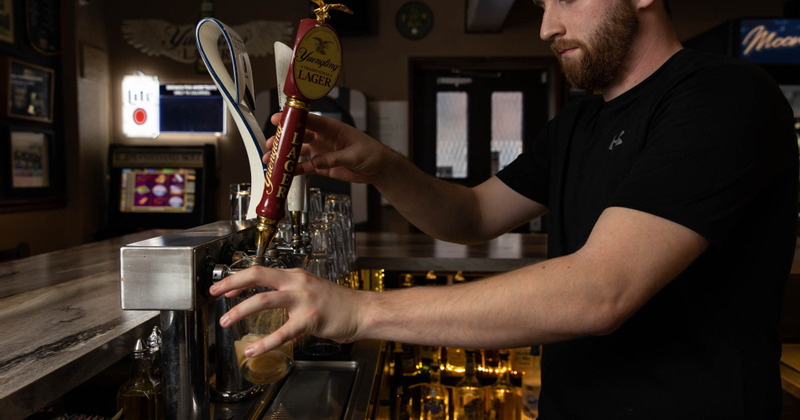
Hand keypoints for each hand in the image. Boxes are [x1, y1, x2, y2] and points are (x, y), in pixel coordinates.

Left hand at [209, 266, 364, 357]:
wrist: (362, 311)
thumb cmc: (339, 304)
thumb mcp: (311, 294)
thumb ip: (291, 303)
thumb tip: (276, 320)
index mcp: (295, 276)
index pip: (262, 271)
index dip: (239, 278)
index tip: (225, 288)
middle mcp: (297, 282)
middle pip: (257, 275)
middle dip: (232, 283)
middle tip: (214, 293)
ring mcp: (303, 299)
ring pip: (264, 299)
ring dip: (240, 310)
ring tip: (226, 321)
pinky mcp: (310, 319)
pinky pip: (282, 332)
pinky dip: (264, 342)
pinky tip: (253, 350)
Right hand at [265, 112, 390, 184]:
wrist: (378, 168)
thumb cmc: (371, 153)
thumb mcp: (354, 154)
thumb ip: (334, 158)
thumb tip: (317, 161)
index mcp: (331, 128)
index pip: (309, 120)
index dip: (293, 119)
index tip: (278, 119)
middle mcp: (323, 138)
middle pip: (299, 135)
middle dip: (283, 139)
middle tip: (271, 143)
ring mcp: (321, 151)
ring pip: (298, 152)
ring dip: (284, 155)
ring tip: (271, 159)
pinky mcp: (322, 166)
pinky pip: (304, 167)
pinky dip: (293, 169)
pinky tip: (283, 172)